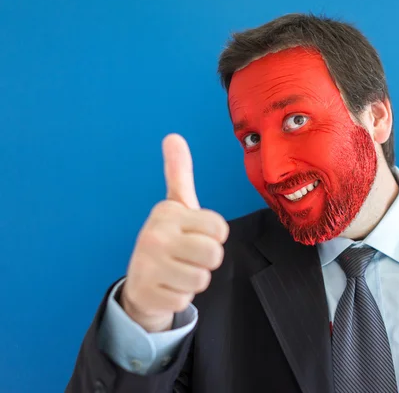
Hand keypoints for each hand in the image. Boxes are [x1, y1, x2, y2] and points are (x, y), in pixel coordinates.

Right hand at [120, 134, 228, 331]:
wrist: (141, 281)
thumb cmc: (169, 239)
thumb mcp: (176, 205)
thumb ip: (179, 173)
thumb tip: (173, 136)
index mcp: (168, 213)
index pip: (219, 228)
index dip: (214, 236)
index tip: (197, 235)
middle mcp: (155, 235)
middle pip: (214, 255)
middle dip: (207, 260)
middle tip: (189, 256)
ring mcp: (148, 265)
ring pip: (201, 279)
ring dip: (194, 280)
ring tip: (177, 271)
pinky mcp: (147, 293)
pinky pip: (185, 300)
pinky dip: (180, 297)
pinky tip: (167, 287)